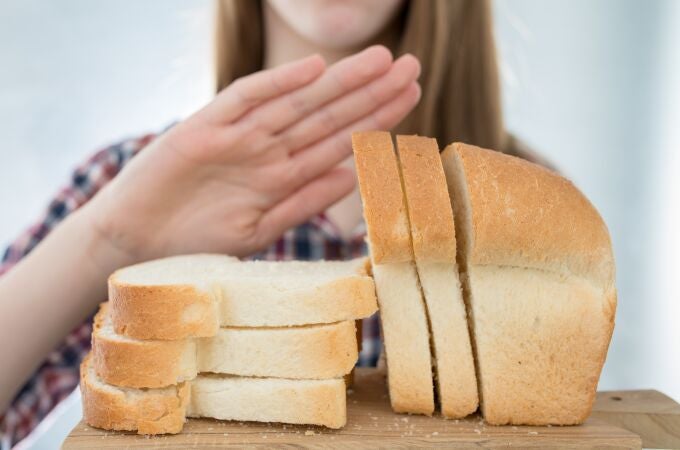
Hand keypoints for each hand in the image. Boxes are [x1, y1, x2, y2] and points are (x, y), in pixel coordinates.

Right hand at [84, 46, 420, 262]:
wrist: (137, 243)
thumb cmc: (196, 242)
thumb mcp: (258, 229)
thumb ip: (302, 202)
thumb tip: (350, 176)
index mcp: (283, 174)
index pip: (340, 140)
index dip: (376, 119)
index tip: (412, 99)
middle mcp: (267, 149)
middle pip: (328, 115)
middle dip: (371, 92)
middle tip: (413, 67)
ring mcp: (238, 136)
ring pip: (297, 103)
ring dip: (338, 83)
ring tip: (380, 62)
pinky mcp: (204, 128)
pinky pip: (245, 101)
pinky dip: (276, 85)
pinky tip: (312, 69)